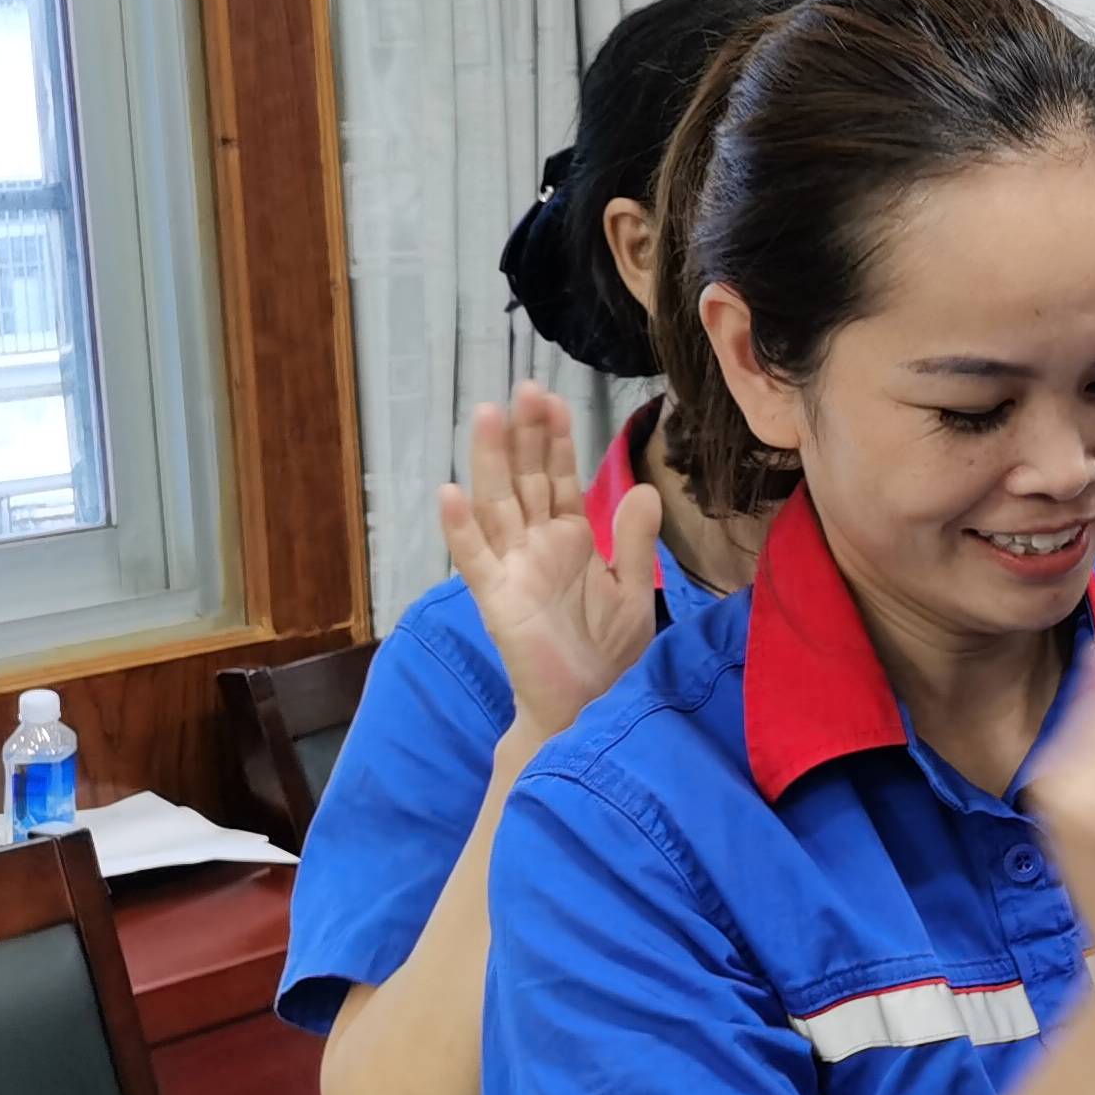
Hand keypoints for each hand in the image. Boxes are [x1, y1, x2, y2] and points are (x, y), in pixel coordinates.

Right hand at [437, 383, 662, 741]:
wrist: (588, 706)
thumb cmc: (607, 652)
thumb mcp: (632, 589)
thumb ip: (633, 540)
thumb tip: (645, 489)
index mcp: (568, 539)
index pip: (557, 477)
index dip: (554, 439)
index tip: (551, 397)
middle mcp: (535, 546)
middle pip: (524, 479)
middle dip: (524, 435)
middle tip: (522, 388)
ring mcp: (512, 569)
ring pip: (496, 505)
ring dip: (489, 461)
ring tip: (485, 415)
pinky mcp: (497, 600)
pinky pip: (475, 559)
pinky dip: (460, 529)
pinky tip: (448, 493)